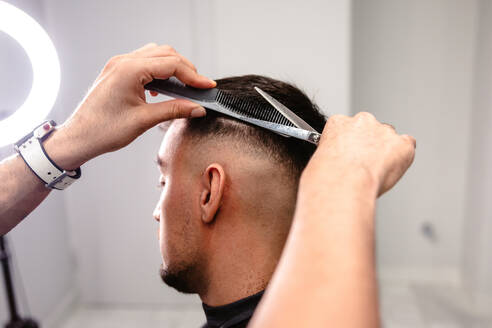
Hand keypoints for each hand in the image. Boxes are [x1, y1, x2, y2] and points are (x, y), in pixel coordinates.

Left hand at [44, 43, 214, 169]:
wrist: (79, 138)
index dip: (194, 76)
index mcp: (129, 70)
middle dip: (186, 69)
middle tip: (199, 88)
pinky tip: (164, 88)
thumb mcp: (144, 120)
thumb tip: (197, 108)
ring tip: (185, 87)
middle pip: (165, 54)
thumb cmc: (103, 130)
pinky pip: (144, 62)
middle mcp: (123, 62)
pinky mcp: (117, 72)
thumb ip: (174, 110)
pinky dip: (159, 71)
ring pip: (155, 55)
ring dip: (172, 67)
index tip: (208, 86)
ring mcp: (118, 65)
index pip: (171, 64)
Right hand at [303, 112, 415, 196]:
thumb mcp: (320, 158)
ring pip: (389, 137)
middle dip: (369, 143)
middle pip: (370, 128)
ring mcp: (384, 131)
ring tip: (375, 171)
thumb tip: (339, 163)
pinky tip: (392, 167)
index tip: (350, 154)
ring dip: (385, 150)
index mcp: (339, 123)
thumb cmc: (330, 175)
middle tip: (364, 163)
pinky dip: (403, 156)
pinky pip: (408, 145)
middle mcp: (362, 122)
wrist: (344, 181)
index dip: (350, 143)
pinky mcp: (402, 144)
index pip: (347, 127)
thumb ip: (334, 152)